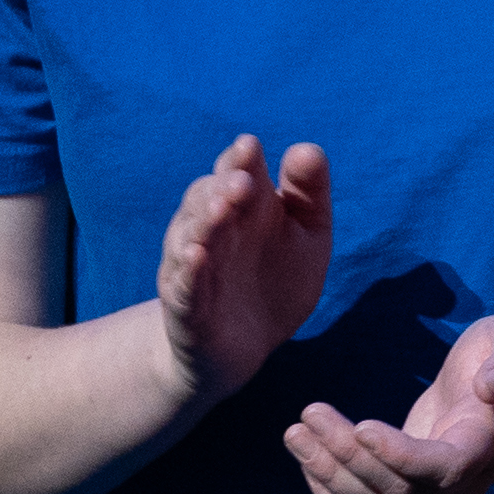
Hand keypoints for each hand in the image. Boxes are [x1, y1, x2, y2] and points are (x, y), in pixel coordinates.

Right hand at [155, 132, 331, 415]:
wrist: (244, 347)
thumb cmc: (278, 279)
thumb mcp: (308, 234)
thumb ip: (309, 193)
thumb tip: (307, 149)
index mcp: (242, 205)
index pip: (235, 170)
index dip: (239, 159)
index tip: (249, 146)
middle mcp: (211, 228)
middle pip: (207, 197)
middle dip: (222, 187)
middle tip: (242, 181)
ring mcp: (193, 266)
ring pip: (190, 236)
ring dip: (204, 222)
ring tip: (220, 210)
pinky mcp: (186, 308)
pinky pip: (184, 286)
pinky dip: (189, 271)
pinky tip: (196, 256)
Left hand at [285, 309, 493, 493]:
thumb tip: (490, 385)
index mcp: (485, 449)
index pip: (442, 469)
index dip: (401, 456)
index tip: (362, 427)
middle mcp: (460, 490)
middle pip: (398, 490)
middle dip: (347, 454)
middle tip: (309, 413)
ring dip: (329, 475)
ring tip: (296, 433)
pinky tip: (307, 460)